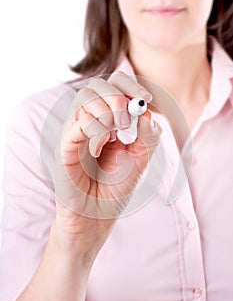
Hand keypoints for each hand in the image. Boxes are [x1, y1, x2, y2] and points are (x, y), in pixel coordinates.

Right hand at [53, 72, 160, 257]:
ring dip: (106, 110)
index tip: (146, 99)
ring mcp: (76, 131)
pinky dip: (95, 129)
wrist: (97, 215)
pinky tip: (100, 148)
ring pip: (84, 98)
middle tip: (128, 120)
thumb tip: (147, 112)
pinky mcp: (65, 145)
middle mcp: (90, 121)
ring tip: (117, 131)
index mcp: (108, 120)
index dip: (130, 85)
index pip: (113, 85)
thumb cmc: (117, 186)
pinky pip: (77, 122)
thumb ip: (148, 135)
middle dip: (116, 96)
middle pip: (96, 86)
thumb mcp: (141, 158)